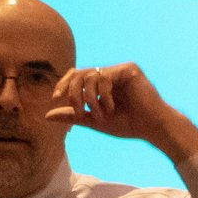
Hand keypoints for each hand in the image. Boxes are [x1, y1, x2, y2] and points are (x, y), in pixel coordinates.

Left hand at [46, 62, 197, 162]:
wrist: (150, 128)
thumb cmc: (126, 124)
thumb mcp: (94, 120)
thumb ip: (73, 115)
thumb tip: (47, 115)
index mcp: (101, 83)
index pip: (75, 76)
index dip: (63, 84)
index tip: (55, 98)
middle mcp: (109, 74)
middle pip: (79, 73)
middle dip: (73, 92)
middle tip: (78, 110)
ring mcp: (119, 70)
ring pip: (89, 76)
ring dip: (90, 99)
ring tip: (100, 115)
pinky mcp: (129, 69)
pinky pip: (104, 78)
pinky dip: (103, 96)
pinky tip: (111, 108)